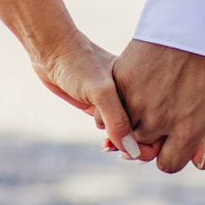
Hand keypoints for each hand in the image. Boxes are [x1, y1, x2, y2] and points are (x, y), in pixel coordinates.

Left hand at [29, 33, 142, 158]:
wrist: (51, 50)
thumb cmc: (77, 64)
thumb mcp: (101, 91)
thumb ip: (116, 120)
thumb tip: (132, 150)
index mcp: (138, 85)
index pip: (153, 119)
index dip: (150, 139)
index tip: (137, 153)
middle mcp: (129, 92)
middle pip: (142, 127)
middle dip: (134, 143)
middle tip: (120, 152)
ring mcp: (112, 99)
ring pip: (125, 128)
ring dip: (120, 141)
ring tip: (108, 146)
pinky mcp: (97, 104)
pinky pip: (110, 126)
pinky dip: (110, 137)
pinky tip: (105, 144)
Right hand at [113, 38, 204, 172]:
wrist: (197, 22)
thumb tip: (200, 164)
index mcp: (188, 131)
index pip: (167, 164)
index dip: (166, 155)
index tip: (166, 143)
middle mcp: (160, 121)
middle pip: (141, 146)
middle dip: (147, 135)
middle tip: (152, 117)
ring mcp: (138, 100)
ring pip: (123, 125)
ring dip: (129, 118)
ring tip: (142, 100)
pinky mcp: (123, 79)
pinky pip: (111, 102)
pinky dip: (118, 99)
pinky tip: (131, 86)